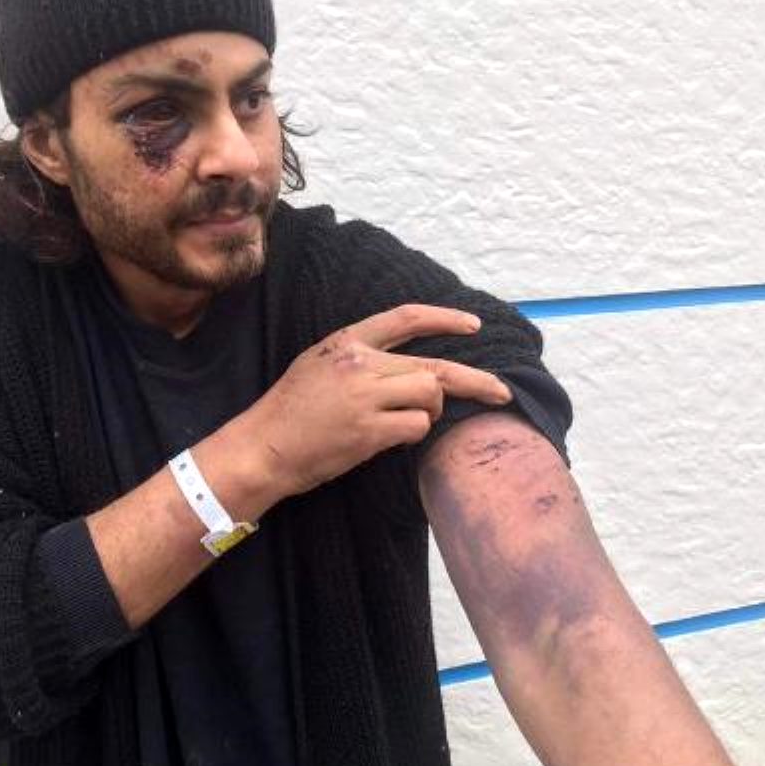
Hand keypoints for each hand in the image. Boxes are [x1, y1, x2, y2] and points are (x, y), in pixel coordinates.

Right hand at [239, 304, 512, 498]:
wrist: (263, 446)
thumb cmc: (290, 411)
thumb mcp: (319, 365)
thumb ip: (360, 358)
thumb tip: (407, 370)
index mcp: (348, 341)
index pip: (406, 318)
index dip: (446, 319)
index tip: (474, 325)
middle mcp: (360, 364)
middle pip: (434, 367)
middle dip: (475, 381)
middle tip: (501, 392)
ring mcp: (365, 397)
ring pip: (429, 396)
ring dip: (429, 413)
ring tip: (406, 423)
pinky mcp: (369, 431)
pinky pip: (417, 427)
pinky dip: (413, 434)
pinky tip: (390, 438)